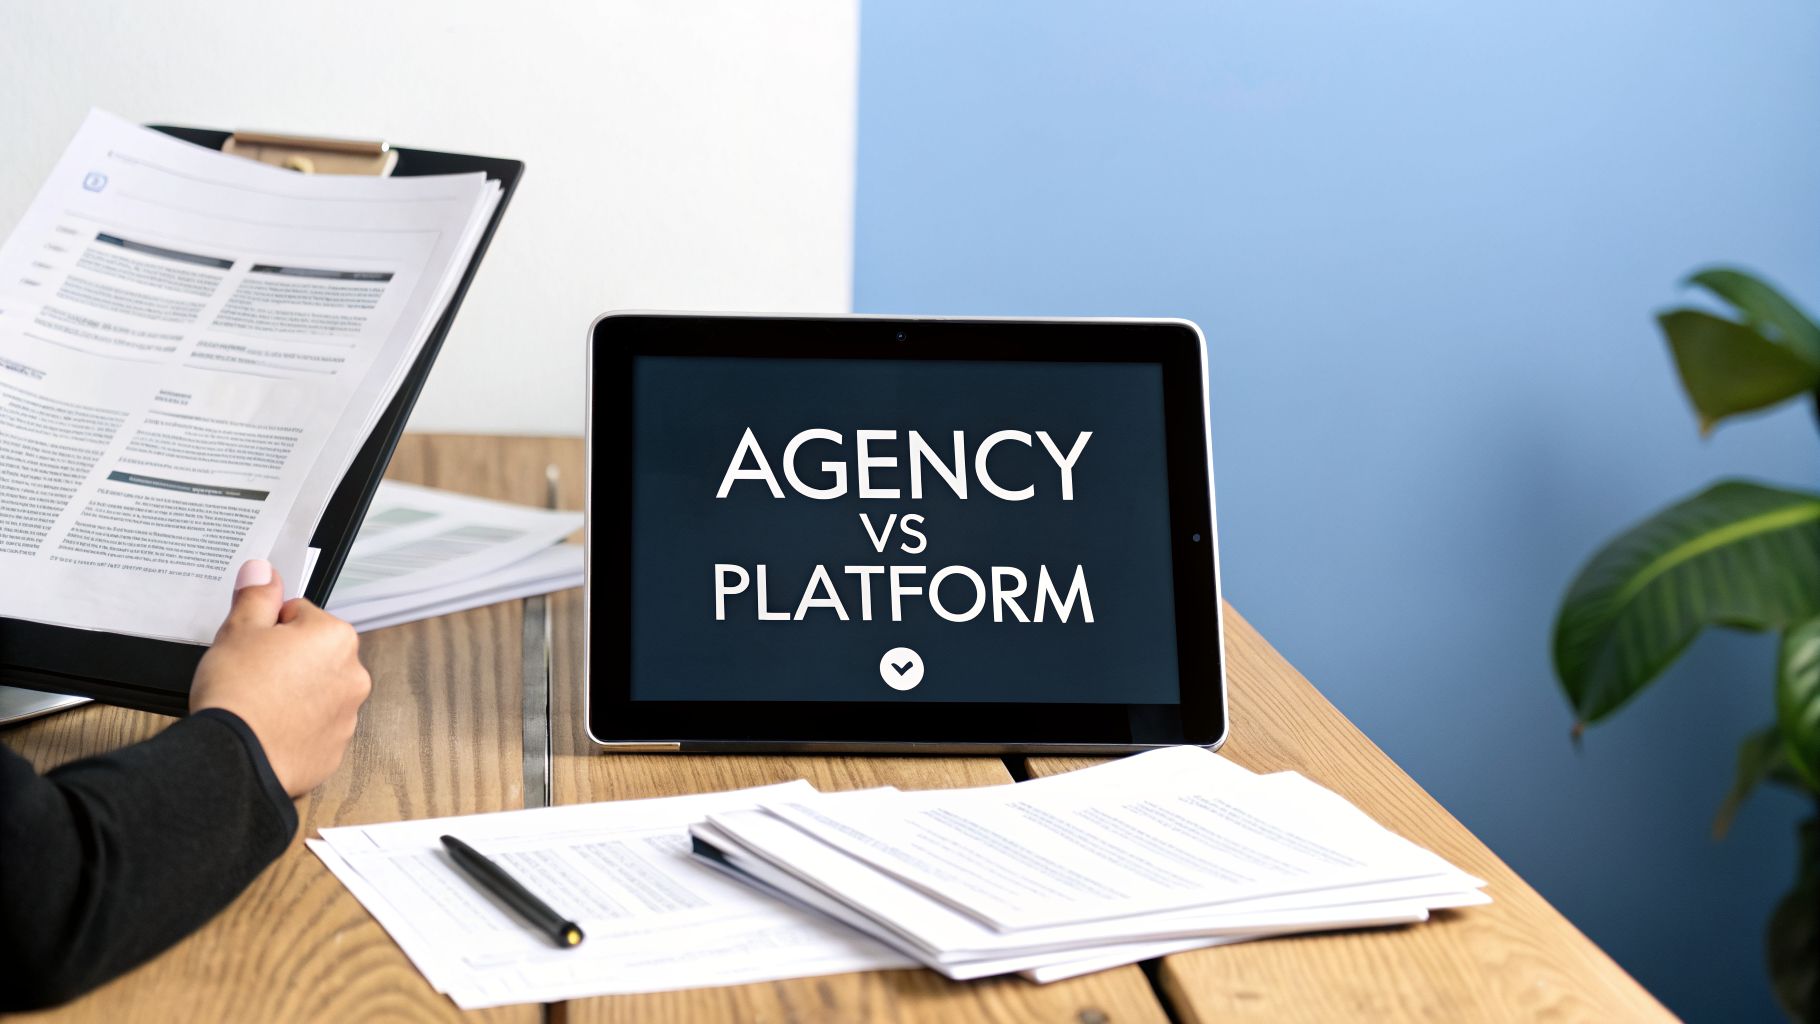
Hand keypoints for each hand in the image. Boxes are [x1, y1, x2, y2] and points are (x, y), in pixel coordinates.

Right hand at [190, 559, 371, 796]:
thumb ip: (256, 596)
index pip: (300, 614)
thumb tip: (263, 571)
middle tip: (250, 674)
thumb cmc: (239, 694)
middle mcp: (353, 675)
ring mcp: (347, 716)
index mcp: (336, 637)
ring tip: (256, 704)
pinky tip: (267, 729)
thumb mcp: (239, 630)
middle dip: (284, 659)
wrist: (234, 760)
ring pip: (314, 691)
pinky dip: (294, 727)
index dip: (268, 626)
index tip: (251, 644)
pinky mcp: (334, 750)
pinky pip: (313, 728)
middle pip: (312, 654)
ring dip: (291, 693)